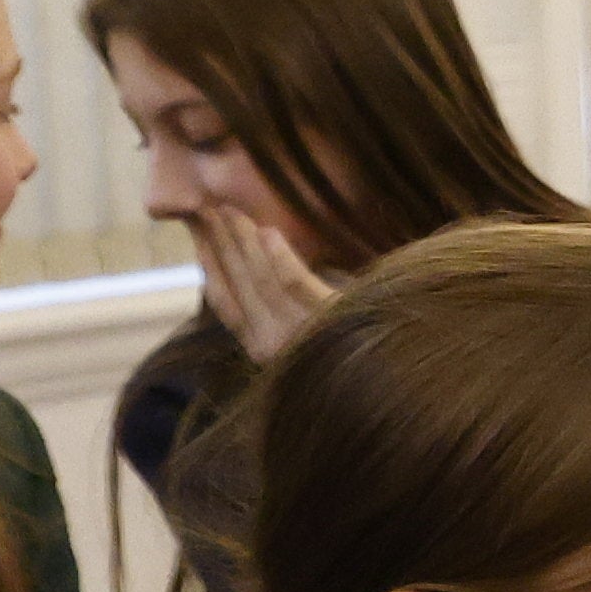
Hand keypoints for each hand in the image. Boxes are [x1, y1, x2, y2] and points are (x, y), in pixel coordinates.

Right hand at [187, 196, 340, 369]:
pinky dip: (279, 258)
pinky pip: (296, 285)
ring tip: (232, 211)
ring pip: (261, 280)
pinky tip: (268, 231)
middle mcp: (271, 344)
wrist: (393, 383)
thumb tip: (261, 261)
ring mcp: (297, 335)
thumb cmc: (352, 352)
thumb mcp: (305, 329)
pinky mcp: (327, 320)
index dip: (210, 265)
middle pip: (238, 284)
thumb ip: (280, 305)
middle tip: (208, 208)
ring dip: (243, 242)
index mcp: (262, 347)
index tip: (197, 233)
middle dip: (220, 244)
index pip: (225, 301)